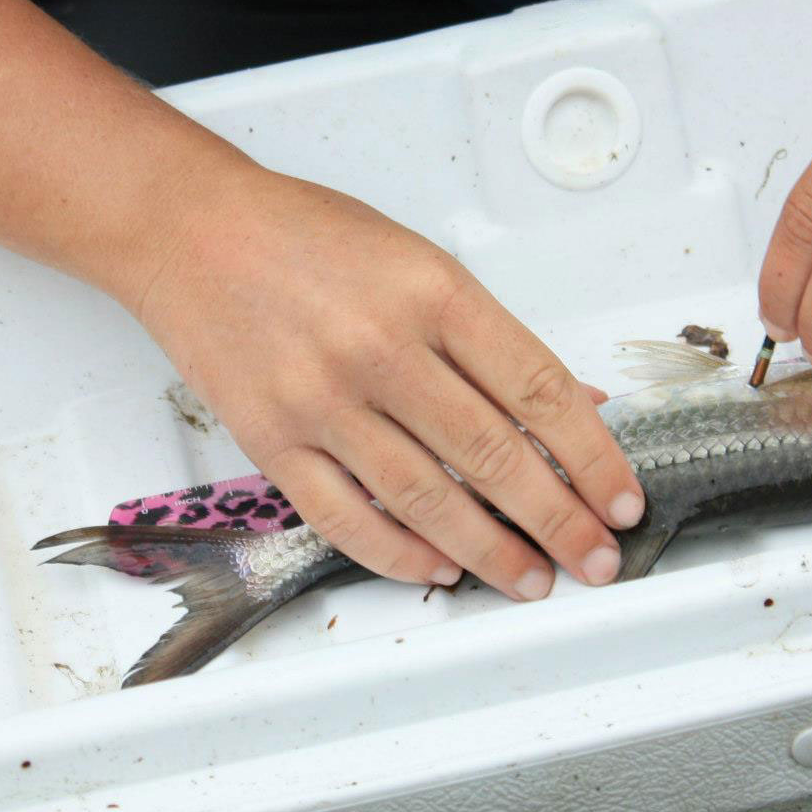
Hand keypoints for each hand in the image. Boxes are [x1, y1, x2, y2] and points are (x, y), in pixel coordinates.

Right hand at [132, 163, 644, 599]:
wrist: (191, 231)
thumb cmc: (306, 237)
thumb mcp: (419, 261)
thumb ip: (492, 339)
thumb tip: (573, 405)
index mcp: (433, 292)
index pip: (540, 391)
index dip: (593, 456)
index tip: (620, 498)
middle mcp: (382, 348)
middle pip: (494, 456)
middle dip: (559, 521)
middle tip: (596, 559)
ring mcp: (323, 400)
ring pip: (428, 500)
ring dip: (491, 552)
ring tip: (533, 580)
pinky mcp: (271, 440)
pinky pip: (346, 518)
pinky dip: (401, 553)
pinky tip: (440, 568)